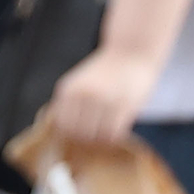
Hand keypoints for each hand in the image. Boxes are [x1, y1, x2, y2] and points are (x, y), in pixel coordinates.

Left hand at [47, 40, 167, 146]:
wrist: (132, 52)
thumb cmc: (106, 71)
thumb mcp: (79, 82)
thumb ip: (69, 102)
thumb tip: (62, 130)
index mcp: (68, 90)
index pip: (62, 125)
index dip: (69, 136)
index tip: (78, 139)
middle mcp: (84, 95)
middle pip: (78, 133)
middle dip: (85, 140)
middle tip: (94, 141)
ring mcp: (104, 100)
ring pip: (96, 136)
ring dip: (100, 141)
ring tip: (106, 136)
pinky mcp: (125, 105)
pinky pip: (114, 133)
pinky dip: (114, 138)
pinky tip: (117, 132)